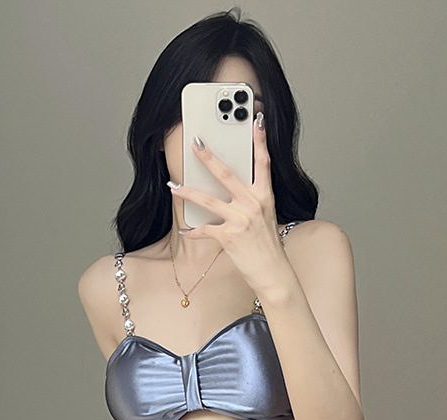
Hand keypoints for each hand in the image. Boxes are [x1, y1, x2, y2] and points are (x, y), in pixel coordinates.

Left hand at [168, 113, 290, 293]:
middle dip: (209, 158)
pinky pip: (205, 230)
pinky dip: (193, 231)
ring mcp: (241, 220)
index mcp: (265, 196)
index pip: (263, 162)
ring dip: (188, 192)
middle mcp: (254, 204)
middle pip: (227, 174)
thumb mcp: (266, 217)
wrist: (273, 271)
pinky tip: (184, 231)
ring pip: (209, 200)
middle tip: (195, 143)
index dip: (260, 141)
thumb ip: (252, 200)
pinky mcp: (230, 237)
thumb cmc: (267, 245)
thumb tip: (233, 189)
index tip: (255, 121)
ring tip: (173, 186)